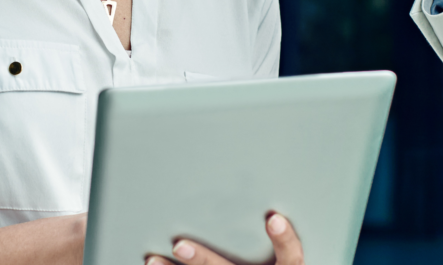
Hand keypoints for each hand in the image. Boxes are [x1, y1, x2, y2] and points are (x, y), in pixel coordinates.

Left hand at [147, 212, 302, 264]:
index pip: (291, 259)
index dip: (284, 241)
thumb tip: (262, 186)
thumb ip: (277, 231)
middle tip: (179, 245)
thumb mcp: (285, 254)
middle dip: (202, 261)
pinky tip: (151, 264)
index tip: (274, 219)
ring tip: (152, 260)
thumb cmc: (272, 260)